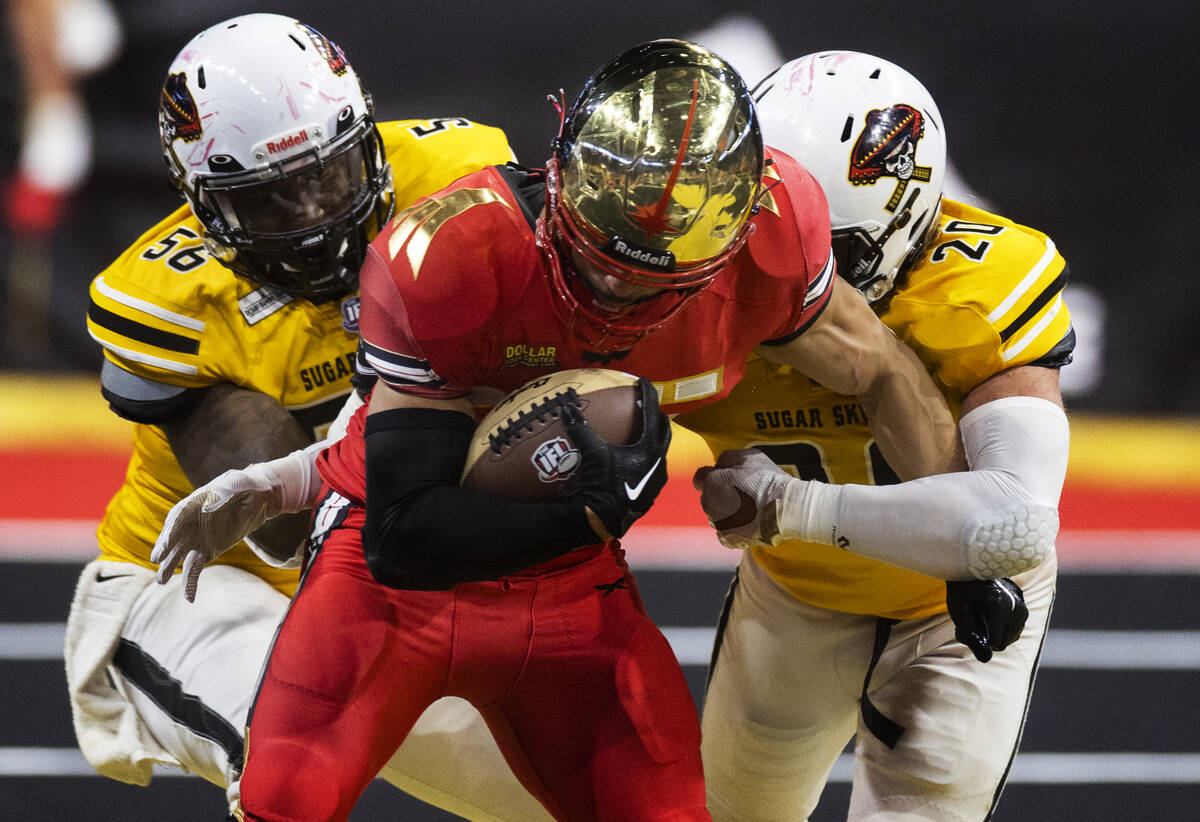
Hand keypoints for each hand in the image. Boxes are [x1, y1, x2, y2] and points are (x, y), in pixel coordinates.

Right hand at [150, 464, 284, 601]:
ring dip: (169, 567)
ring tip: (160, 581)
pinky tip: (189, 598)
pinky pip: (195, 568)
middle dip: (164, 549)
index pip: (178, 518)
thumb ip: (226, 492)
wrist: (258, 497)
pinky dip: (191, 582)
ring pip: (179, 555)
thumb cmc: (245, 486)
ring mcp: (196, 538)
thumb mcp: (239, 484)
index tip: (165, 545)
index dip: (170, 531)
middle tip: (156, 560)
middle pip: (173, 537)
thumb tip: (210, 508)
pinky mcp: (206, 551)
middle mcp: (190, 523)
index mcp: (193, 503)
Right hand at [560, 377, 669, 539]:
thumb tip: (566, 407)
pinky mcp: (652, 491)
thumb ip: (581, 429)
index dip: (648, 395)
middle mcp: (659, 461)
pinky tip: (635, 457)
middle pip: (664, 430)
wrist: (605, 519)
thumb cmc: (601, 485)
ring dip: (655, 437)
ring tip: (644, 429)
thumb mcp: (591, 454)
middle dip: (657, 415)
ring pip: (661, 450)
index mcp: (649, 448)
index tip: (644, 382)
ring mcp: (657, 478)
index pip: (652, 413)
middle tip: (648, 405)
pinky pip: (654, 466)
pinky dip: (648, 455)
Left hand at [693, 448, 794, 548]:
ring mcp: (717, 524)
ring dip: (729, 511)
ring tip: (752, 508)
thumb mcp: (746, 456)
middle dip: (722, 494)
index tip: (729, 478)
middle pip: (710, 497)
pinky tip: (751, 522)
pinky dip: (736, 528)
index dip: (715, 476)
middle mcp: (707, 504)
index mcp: (710, 483)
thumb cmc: (766, 480)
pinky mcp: (727, 540)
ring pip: (719, 515)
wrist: (783, 509)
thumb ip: (726, 460)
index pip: (701, 478)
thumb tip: (719, 466)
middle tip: (746, 493)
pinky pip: (727, 531)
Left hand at [945, 578, 1028, 662]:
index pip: (994, 643)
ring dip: (991, 634)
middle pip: (1002, 643)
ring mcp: (1023, 610)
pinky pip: (1012, 633)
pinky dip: (999, 630)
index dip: (976, 641)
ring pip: (1008, 640)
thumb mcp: (959, 614)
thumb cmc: (961, 591)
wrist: (972, 570)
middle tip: (966, 623)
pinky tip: (987, 615)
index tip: (961, 628)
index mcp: (1002, 608)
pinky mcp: (1024, 612)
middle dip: (984, 639)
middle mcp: (1018, 609)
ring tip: (976, 617)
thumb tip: (986, 660)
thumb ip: (970, 637)